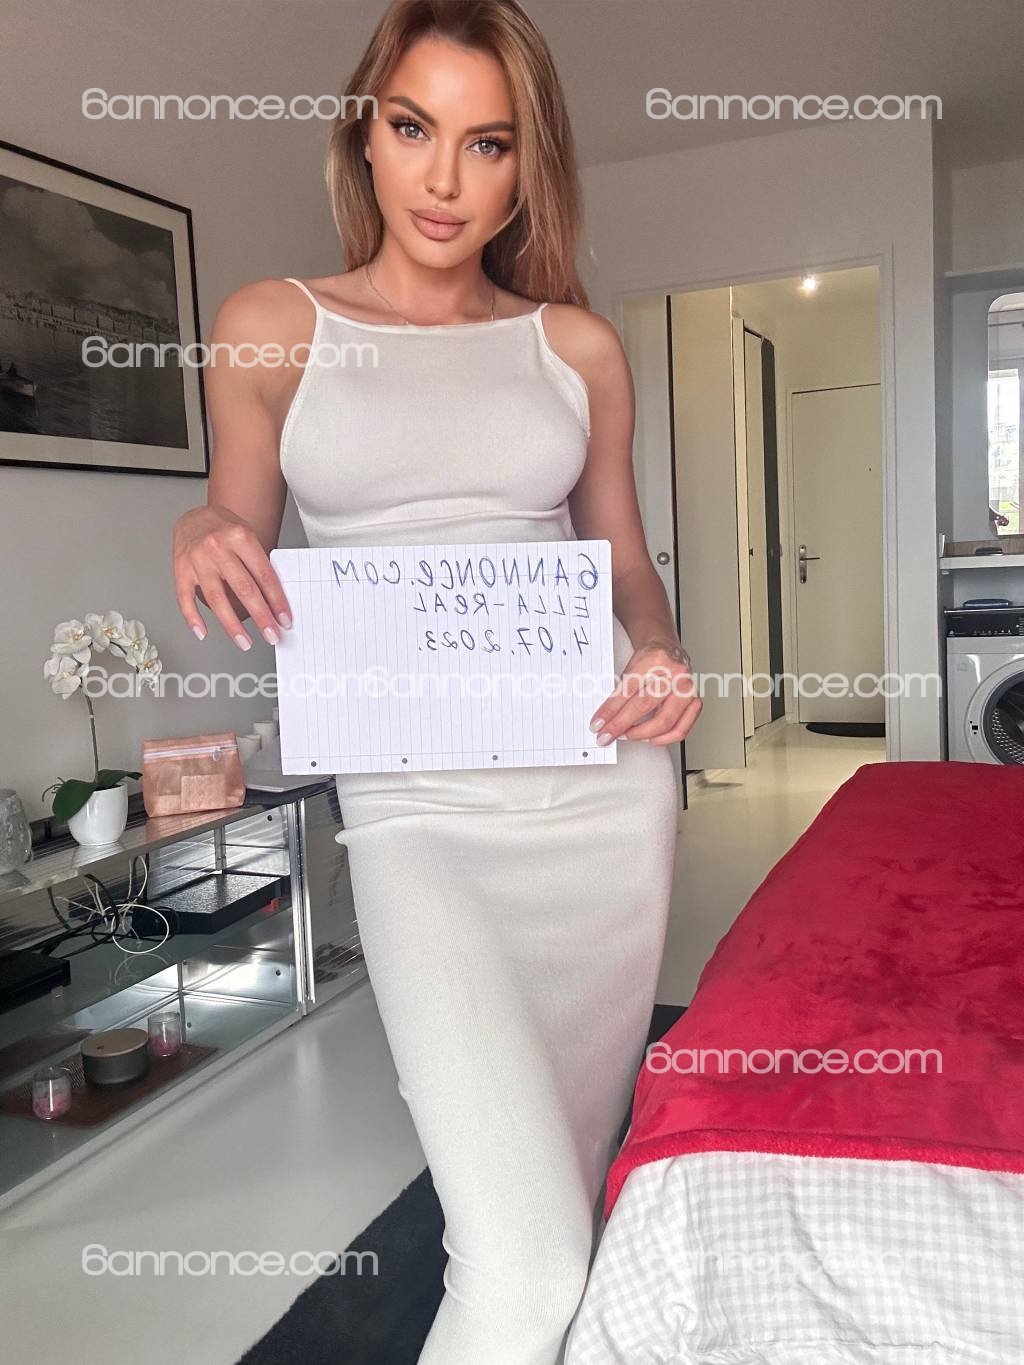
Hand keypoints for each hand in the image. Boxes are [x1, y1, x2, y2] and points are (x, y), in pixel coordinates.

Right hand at [172, 504, 292, 649]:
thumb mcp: (248, 538)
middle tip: (271, 635)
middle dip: (260, 616)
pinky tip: (203, 632)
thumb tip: (274, 602)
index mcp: (240, 537)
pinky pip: (185, 598)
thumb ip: (258, 565)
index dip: (276, 600)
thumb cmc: (225, 529)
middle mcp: (218, 547)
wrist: (195, 515)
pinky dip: (193, 618)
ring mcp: (198, 559)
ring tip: (244, 641)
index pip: (264, 575)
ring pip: (216, 598)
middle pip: (243, 588)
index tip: (284, 619)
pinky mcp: (181, 569)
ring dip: (231, 625)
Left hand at [588, 640, 700, 746]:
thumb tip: (605, 718)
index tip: (598, 724)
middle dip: (621, 725)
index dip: (610, 711)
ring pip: (664, 722)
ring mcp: (688, 689)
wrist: (670, 651)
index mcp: (655, 660)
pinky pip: (681, 729)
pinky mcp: (695, 702)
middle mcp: (675, 674)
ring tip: (626, 735)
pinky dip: (664, 738)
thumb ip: (620, 692)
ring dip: (641, 734)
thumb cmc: (651, 659)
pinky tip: (650, 739)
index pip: (627, 690)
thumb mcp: (631, 667)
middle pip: (644, 706)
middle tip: (607, 735)